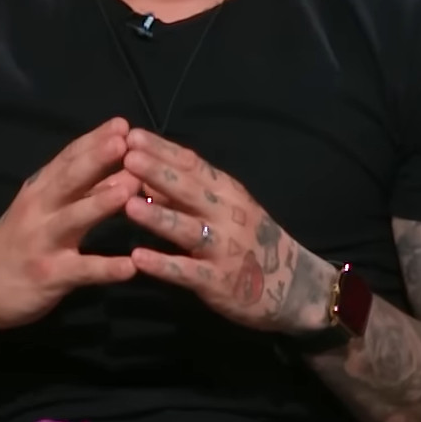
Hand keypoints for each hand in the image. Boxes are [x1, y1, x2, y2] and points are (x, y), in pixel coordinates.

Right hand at [0, 118, 141, 330]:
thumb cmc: (19, 244)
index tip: (121, 124)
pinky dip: (106, 269)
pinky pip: (81, 271)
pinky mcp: (49, 276)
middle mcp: (38, 210)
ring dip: (100, 203)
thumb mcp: (43, 210)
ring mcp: (43, 242)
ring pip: (73, 219)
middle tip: (124, 141)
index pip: (67, 158)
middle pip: (68, 180)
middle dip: (95, 159)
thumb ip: (80, 191)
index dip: (93, 140)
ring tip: (129, 190)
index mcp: (40, 190)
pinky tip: (131, 267)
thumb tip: (126, 171)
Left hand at [121, 129, 336, 333]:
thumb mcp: (225, 209)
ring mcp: (225, 249)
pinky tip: (138, 259)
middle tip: (127, 156)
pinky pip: (188, 272)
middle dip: (159, 172)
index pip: (193, 165)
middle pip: (191, 190)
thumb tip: (144, 174)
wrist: (293, 287)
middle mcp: (228, 216)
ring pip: (188, 230)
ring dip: (159, 217)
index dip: (163, 150)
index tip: (132, 134)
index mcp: (228, 192)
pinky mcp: (220, 282)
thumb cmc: (250, 241)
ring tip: (128, 205)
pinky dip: (164, 265)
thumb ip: (186, 193)